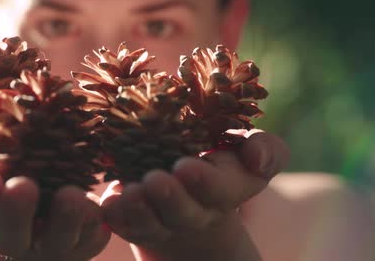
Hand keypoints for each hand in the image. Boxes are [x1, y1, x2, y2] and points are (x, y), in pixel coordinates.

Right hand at [0, 129, 110, 260]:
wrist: (36, 226)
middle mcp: (12, 237)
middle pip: (10, 233)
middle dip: (16, 212)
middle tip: (23, 186)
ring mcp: (50, 244)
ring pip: (58, 238)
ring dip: (64, 217)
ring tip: (71, 194)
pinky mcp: (84, 241)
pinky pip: (92, 234)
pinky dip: (97, 218)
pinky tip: (104, 198)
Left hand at [100, 130, 289, 260]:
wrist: (188, 191)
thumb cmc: (219, 160)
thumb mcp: (245, 149)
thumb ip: (266, 149)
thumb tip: (257, 157)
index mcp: (226, 191)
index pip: (222, 191)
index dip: (205, 182)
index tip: (185, 167)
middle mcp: (195, 212)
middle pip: (185, 213)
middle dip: (170, 199)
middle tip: (155, 180)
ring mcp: (163, 221)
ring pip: (152, 224)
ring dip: (140, 210)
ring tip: (131, 192)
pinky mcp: (134, 222)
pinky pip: (124, 225)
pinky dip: (116, 215)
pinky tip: (109, 203)